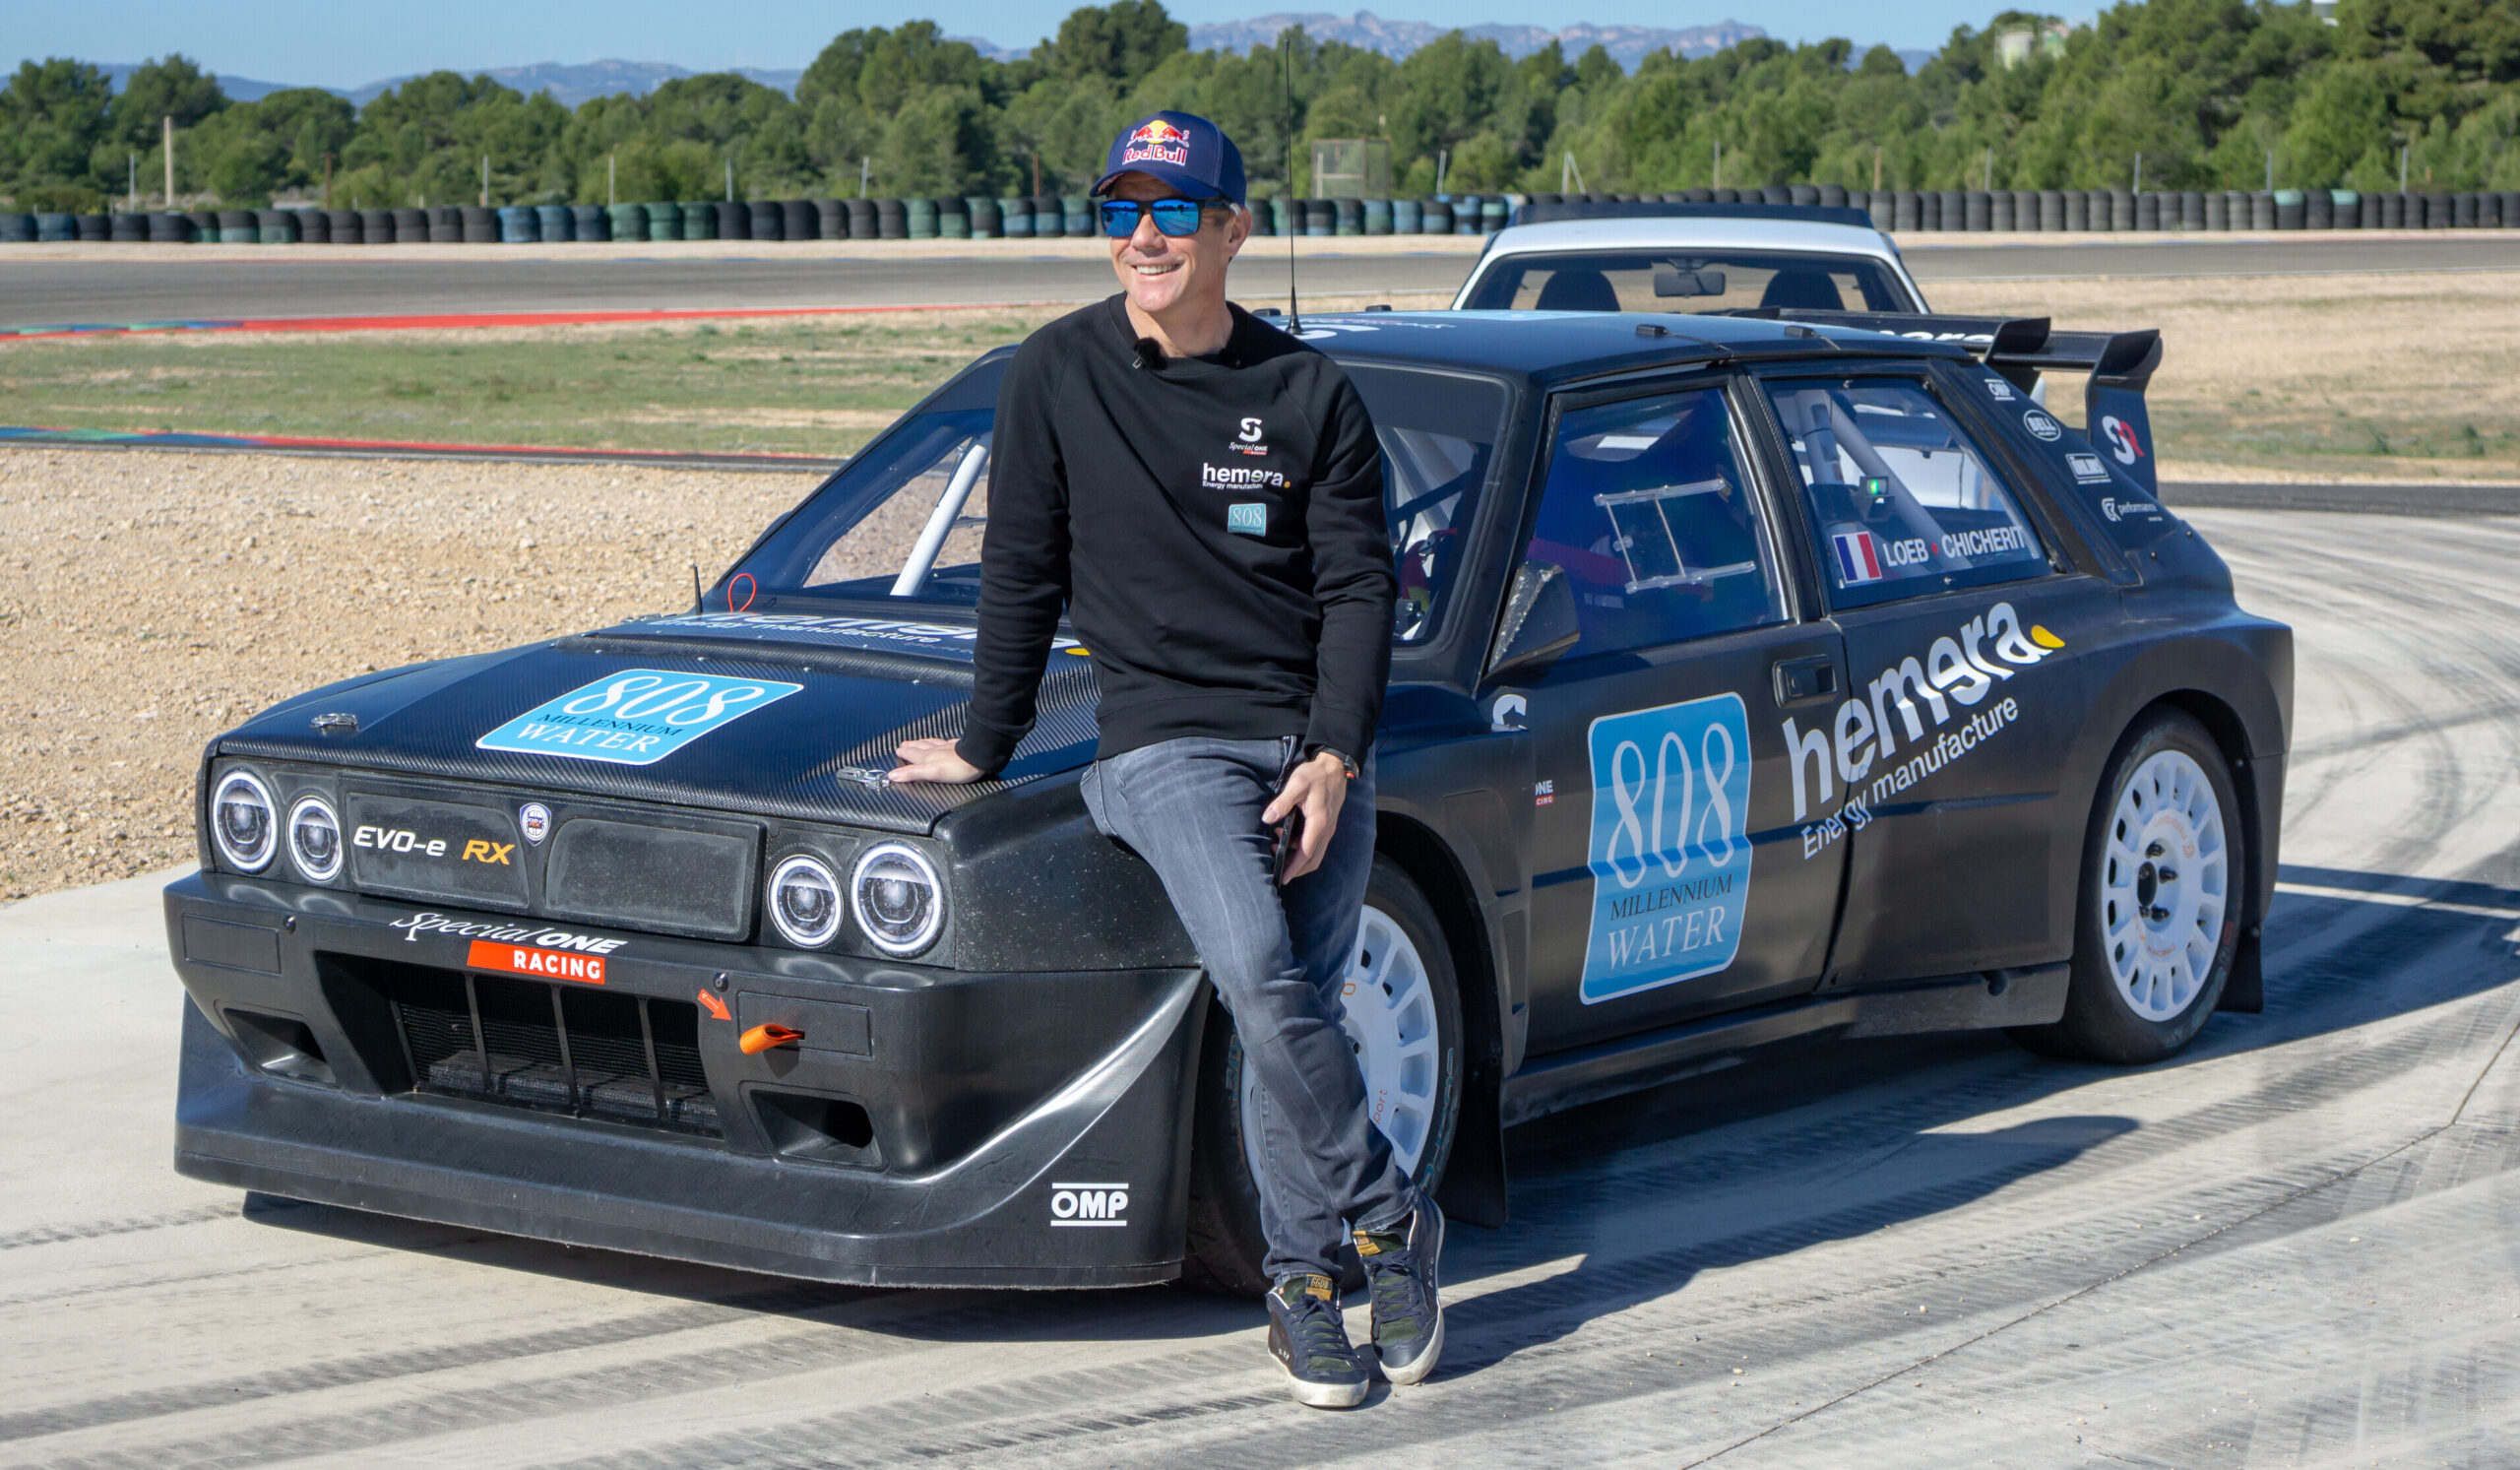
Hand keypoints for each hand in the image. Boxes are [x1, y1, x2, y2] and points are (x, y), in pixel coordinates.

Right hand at [889, 737, 984, 784]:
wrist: (978, 758)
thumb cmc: (956, 768)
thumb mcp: (931, 772)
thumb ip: (912, 773)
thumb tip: (892, 775)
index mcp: (928, 757)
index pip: (912, 755)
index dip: (904, 753)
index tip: (898, 750)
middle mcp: (936, 750)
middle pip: (920, 747)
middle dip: (911, 746)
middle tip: (904, 744)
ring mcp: (948, 747)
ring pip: (932, 743)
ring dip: (923, 742)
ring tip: (918, 741)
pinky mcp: (960, 747)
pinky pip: (948, 742)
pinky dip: (942, 742)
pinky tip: (945, 741)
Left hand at [1262, 751, 1348, 884]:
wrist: (1334, 767)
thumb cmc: (1315, 775)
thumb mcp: (1297, 785)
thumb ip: (1282, 803)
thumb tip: (1267, 818)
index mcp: (1319, 823)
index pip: (1306, 854)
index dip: (1294, 868)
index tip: (1282, 878)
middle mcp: (1326, 830)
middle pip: (1313, 860)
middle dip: (1296, 868)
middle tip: (1277, 867)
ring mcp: (1328, 828)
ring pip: (1314, 853)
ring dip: (1297, 856)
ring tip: (1276, 845)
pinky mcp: (1327, 824)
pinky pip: (1316, 844)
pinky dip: (1302, 847)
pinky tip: (1287, 834)